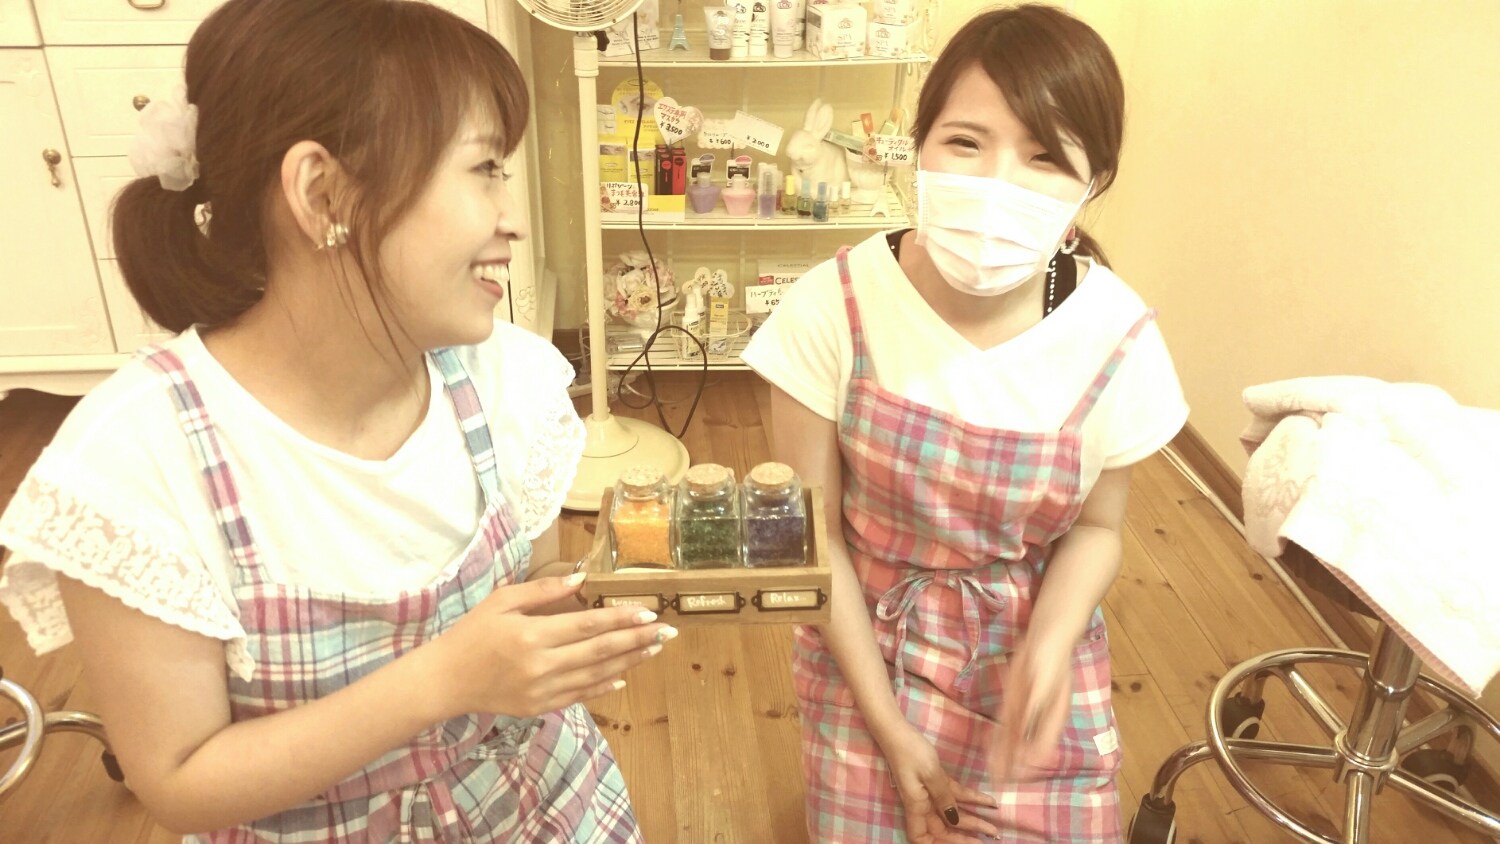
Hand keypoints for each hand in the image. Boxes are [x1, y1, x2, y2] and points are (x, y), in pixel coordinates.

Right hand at [427, 574, 673, 719]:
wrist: (445, 680)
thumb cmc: (471, 634)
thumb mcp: (502, 601)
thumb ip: (543, 591)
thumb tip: (582, 578)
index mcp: (532, 635)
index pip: (588, 626)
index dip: (621, 620)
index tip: (649, 612)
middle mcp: (542, 665)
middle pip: (600, 651)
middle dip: (637, 640)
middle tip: (668, 632)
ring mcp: (542, 690)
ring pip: (596, 675)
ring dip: (629, 662)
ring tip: (654, 649)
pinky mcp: (540, 707)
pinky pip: (580, 696)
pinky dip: (604, 686)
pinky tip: (624, 676)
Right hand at [876, 720, 997, 843]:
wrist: (897, 730)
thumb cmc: (910, 751)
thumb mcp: (930, 774)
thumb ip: (944, 797)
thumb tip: (954, 820)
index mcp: (916, 806)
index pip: (922, 837)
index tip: (963, 843)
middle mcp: (922, 803)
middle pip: (945, 827)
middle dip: (968, 834)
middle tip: (992, 836)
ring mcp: (929, 792)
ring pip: (953, 812)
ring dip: (973, 819)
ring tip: (994, 826)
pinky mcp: (936, 780)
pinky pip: (955, 794)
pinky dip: (972, 798)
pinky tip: (989, 801)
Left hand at [990, 634, 1073, 782]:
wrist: (1047, 636)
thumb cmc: (1051, 659)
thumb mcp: (1044, 683)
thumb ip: (1035, 707)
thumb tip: (1026, 730)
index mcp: (1054, 718)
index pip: (1041, 748)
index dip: (1028, 764)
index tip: (1016, 776)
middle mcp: (1041, 718)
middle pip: (1024, 746)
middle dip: (1011, 765)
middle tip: (998, 783)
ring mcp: (1028, 709)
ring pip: (1014, 738)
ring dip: (1004, 755)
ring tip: (993, 773)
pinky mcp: (1016, 699)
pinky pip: (1006, 722)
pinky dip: (1000, 737)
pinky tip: (992, 748)